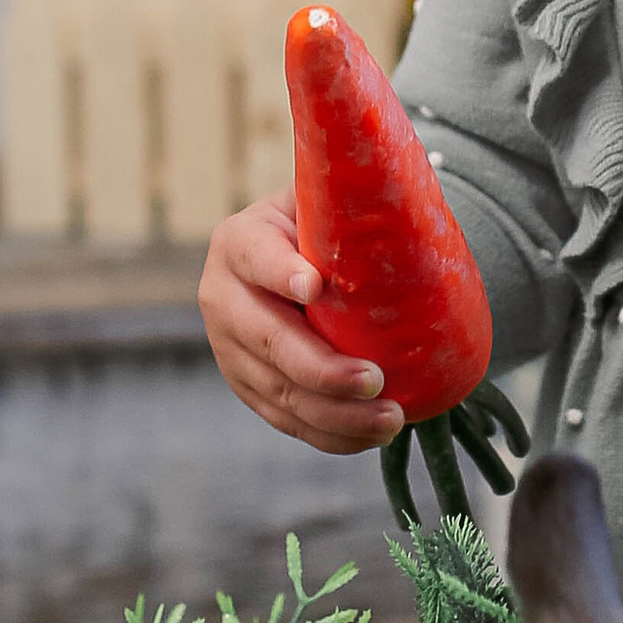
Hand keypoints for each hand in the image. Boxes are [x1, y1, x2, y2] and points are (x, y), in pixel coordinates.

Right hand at [197, 195, 404, 457]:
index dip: (282, 272)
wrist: (298, 260)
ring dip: (335, 414)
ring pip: (278, 391)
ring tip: (390, 418)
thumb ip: (347, 198)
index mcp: (239, 242)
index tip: (316, 285)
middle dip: (322, 368)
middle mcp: (222, 297)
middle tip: (375, 380)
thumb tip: (400, 186)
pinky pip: (286, 420)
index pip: (257, 257)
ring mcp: (230, 350)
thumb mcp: (324, 202)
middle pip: (268, 340)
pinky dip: (330, 435)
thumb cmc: (324, 224)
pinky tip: (369, 436)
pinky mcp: (248, 388)